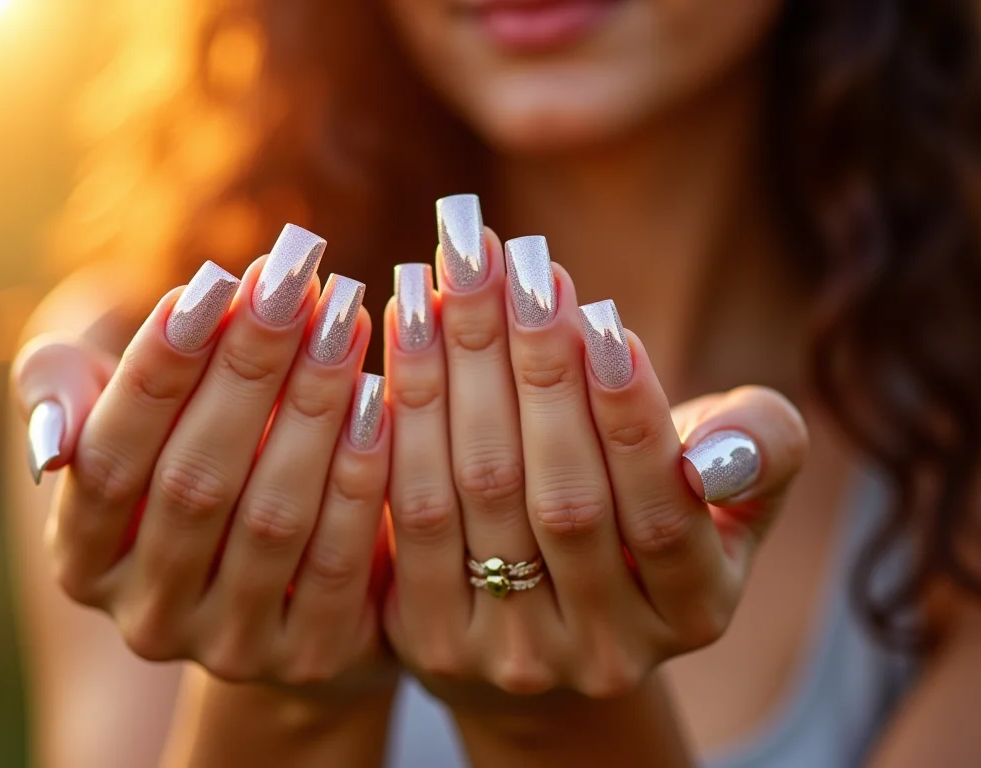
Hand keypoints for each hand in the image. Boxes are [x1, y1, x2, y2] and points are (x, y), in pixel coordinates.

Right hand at [11, 225, 394, 698]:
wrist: (273, 564)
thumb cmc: (177, 450)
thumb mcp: (103, 412)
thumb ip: (57, 394)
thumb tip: (53, 439)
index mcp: (78, 561)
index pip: (106, 462)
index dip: (155, 372)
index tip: (208, 284)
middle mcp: (145, 618)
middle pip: (194, 485)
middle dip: (247, 371)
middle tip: (296, 283)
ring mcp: (228, 646)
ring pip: (271, 520)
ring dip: (310, 411)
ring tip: (343, 322)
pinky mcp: (309, 657)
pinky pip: (338, 562)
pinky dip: (358, 478)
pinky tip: (377, 400)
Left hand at [381, 196, 807, 714]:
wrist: (553, 618)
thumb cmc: (650, 518)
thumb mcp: (730, 491)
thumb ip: (760, 450)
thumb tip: (724, 450)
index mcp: (696, 612)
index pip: (662, 512)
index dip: (631, 415)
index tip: (601, 315)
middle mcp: (606, 653)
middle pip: (562, 500)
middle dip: (536, 370)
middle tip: (510, 265)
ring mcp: (513, 657)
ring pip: (474, 502)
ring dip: (457, 380)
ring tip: (448, 281)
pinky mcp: (431, 640)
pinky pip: (407, 524)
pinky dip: (401, 428)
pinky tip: (403, 344)